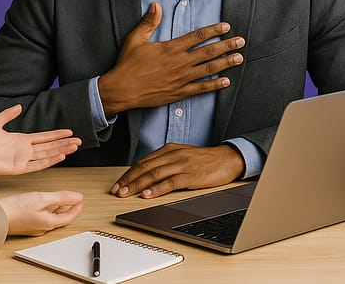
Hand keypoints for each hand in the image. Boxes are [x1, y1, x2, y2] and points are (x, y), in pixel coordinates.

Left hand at [0, 105, 80, 180]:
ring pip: (47, 155)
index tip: (69, 131)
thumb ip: (8, 114)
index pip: (43, 137)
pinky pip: (37, 165)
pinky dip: (50, 161)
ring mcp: (22, 160)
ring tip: (74, 147)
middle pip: (49, 146)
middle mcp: (24, 150)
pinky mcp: (18, 169)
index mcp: (20, 140)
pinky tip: (60, 156)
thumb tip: (19, 106)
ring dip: (61, 151)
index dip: (56, 134)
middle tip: (79, 141)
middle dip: (64, 143)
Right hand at [0, 191, 83, 235]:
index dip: (76, 208)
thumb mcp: (42, 198)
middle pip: (61, 219)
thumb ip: (61, 197)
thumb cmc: (15, 208)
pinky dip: (48, 211)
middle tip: (74, 201)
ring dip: (58, 210)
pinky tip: (44, 205)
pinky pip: (42, 219)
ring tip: (62, 202)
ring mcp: (34, 228)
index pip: (68, 217)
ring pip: (51, 219)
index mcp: (48, 223)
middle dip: (68, 209)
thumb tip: (77, 197)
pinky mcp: (26, 226)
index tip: (80, 201)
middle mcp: (42, 228)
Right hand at [98, 2, 244, 114]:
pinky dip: (214, 85)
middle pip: (208, 52)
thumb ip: (148, 22)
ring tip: (239, 58)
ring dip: (225, 63)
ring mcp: (181, 79)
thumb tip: (156, 5)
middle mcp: (179, 63)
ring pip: (208, 69)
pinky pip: (201, 89)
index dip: (213, 31)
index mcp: (170, 48)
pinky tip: (226, 81)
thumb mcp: (135, 39)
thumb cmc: (127, 65)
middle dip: (226, 45)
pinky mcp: (179, 93)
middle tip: (241, 41)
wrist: (121, 90)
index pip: (197, 36)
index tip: (226, 27)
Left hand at [110, 143, 244, 197]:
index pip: (143, 162)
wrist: (227, 158)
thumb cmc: (204, 160)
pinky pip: (170, 182)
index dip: (128, 173)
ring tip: (126, 193)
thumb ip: (165, 162)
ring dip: (137, 185)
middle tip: (116, 190)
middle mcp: (172, 155)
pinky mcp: (190, 176)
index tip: (117, 184)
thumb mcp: (182, 155)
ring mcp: (181, 165)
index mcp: (169, 149)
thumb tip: (146, 174)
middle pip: (145, 168)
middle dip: (128, 180)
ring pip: (154, 174)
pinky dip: (156, 189)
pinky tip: (147, 194)